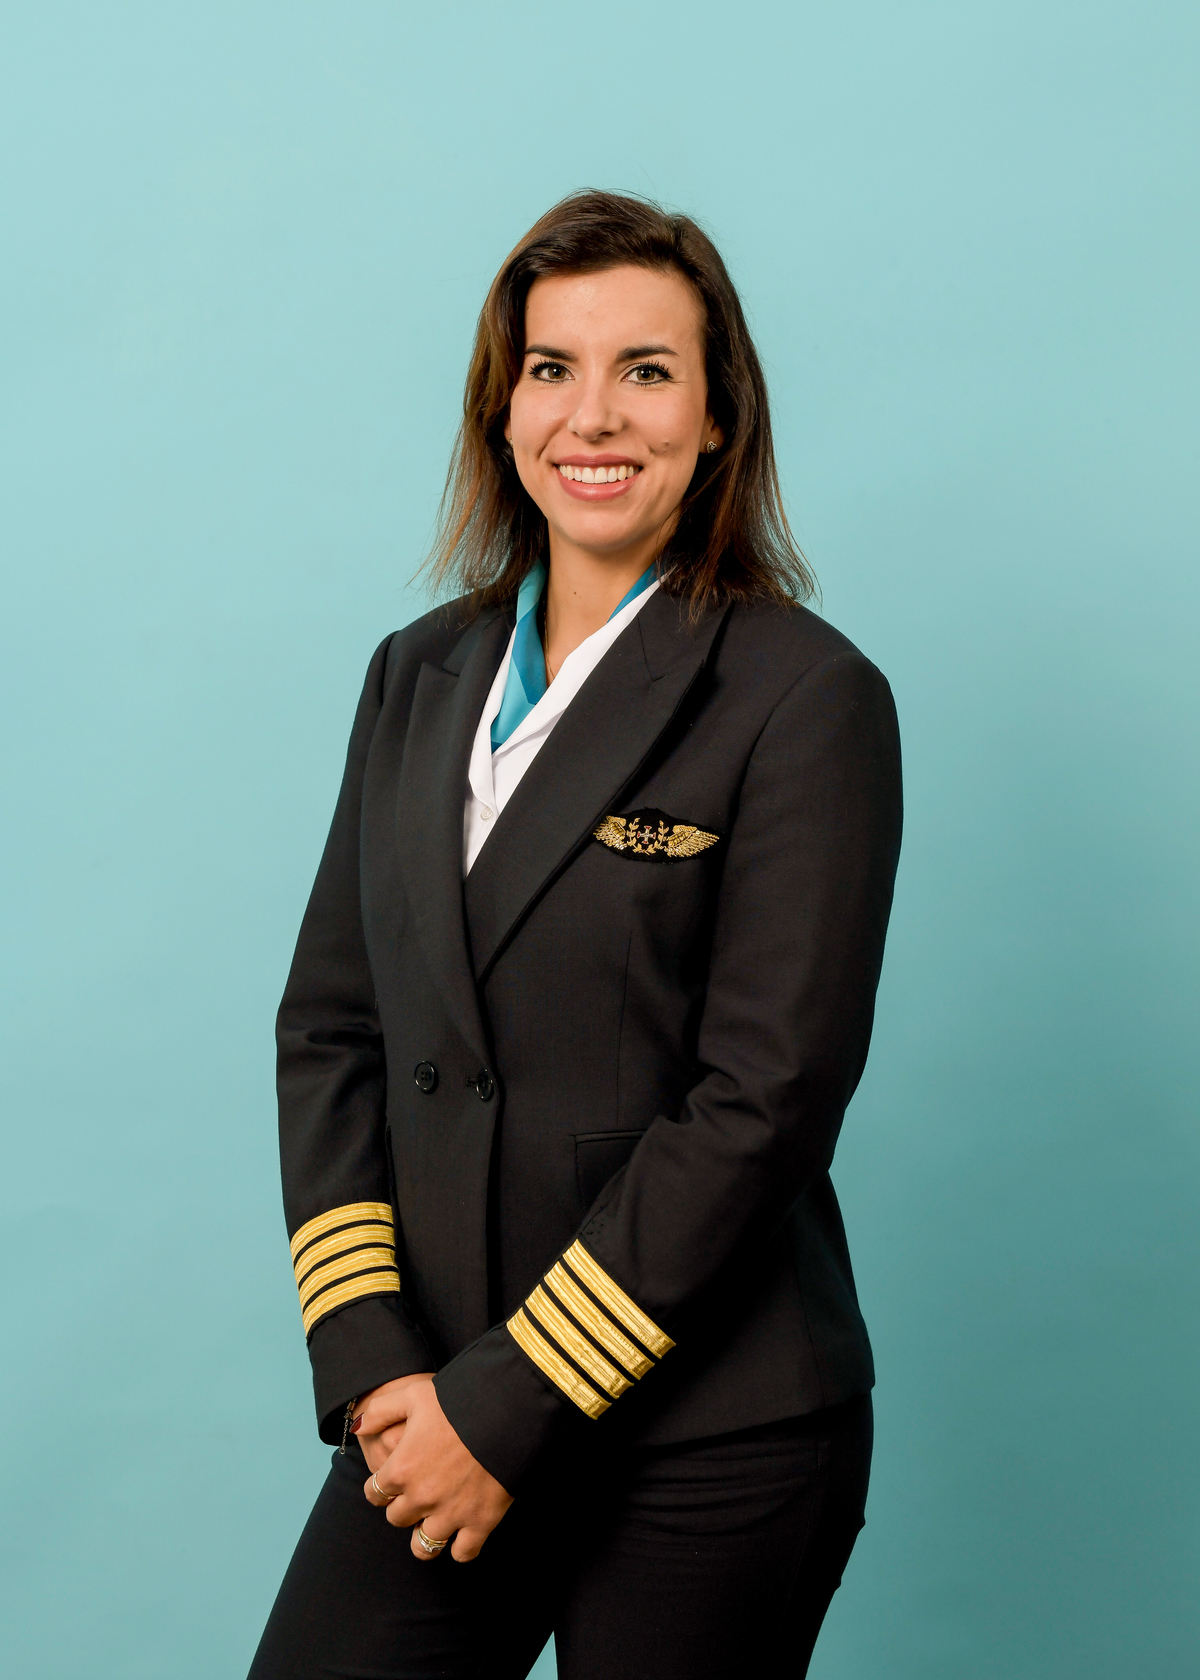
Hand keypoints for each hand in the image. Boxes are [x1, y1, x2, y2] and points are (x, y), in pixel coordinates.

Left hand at [358, 1374, 513, 1561]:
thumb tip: (358, 1427)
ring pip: (424, 1545)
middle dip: (402, 1507)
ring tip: (433, 1522)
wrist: (507, 1409)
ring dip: (425, 1536)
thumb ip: (380, 1411)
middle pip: (397, 1519)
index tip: (390, 1483)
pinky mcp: (480, 1522)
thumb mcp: (413, 1394)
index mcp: (401, 1469)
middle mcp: (421, 1498)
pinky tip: (462, 1534)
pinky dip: (460, 1548)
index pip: (375, 1493)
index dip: (380, 1488)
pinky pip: (462, 1553)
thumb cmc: (458, 1400)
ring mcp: (451, 1514)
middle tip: (415, 1494)